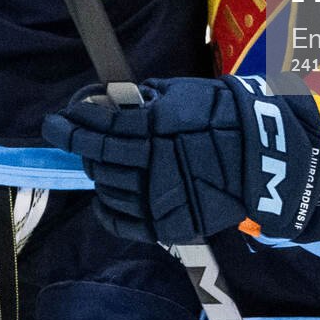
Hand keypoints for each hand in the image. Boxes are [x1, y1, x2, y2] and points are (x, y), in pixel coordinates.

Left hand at [42, 76, 319, 244]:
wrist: (262, 158)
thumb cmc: (221, 116)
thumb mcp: (179, 95)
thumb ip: (139, 102)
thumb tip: (101, 103)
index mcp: (156, 130)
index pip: (100, 128)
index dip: (73, 123)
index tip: (56, 120)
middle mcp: (153, 166)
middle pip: (99, 159)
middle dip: (80, 145)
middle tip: (72, 135)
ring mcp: (159, 199)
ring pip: (107, 188)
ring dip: (97, 173)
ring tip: (100, 161)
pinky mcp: (167, 225)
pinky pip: (120, 221)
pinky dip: (105, 208)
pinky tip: (105, 196)